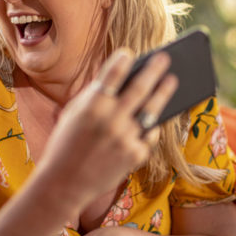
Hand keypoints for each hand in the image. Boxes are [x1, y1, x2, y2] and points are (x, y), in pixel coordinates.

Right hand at [36, 50, 175, 214]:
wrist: (64, 183)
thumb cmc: (66, 144)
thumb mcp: (73, 114)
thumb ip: (95, 96)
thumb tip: (121, 78)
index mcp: (92, 106)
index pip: (112, 74)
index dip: (123, 61)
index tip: (131, 52)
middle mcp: (111, 120)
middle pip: (139, 88)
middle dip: (154, 70)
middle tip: (165, 57)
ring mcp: (125, 138)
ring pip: (151, 110)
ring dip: (163, 93)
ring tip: (171, 80)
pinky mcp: (135, 156)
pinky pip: (149, 135)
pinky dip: (151, 125)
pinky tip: (156, 116)